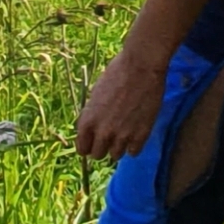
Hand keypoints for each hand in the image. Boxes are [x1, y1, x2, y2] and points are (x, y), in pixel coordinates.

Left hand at [75, 40, 170, 162]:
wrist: (141, 66)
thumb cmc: (117, 73)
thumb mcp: (96, 94)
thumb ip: (93, 114)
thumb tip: (93, 127)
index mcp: (88, 121)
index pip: (82, 149)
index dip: (88, 145)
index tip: (93, 142)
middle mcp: (103, 132)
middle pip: (97, 155)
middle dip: (102, 147)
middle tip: (110, 137)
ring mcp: (122, 135)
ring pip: (116, 156)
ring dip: (119, 147)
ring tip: (125, 133)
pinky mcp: (141, 135)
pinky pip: (134, 152)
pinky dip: (134, 145)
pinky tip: (136, 132)